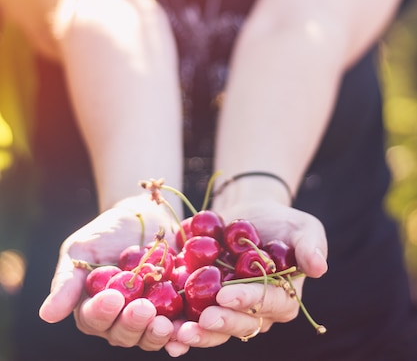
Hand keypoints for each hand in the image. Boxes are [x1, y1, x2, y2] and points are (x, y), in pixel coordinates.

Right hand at [39, 196, 183, 352]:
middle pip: (121, 334)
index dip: (102, 312)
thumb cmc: (107, 231)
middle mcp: (118, 319)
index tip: (113, 297)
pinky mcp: (172, 309)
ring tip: (164, 324)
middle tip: (143, 309)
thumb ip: (67, 280)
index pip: (92, 318)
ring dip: (155, 334)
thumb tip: (47, 315)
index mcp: (92, 307)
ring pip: (148, 336)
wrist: (144, 216)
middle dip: (132, 324)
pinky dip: (180, 334)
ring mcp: (146, 317)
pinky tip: (185, 332)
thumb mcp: (81, 248)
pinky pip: (176, 328)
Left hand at [167, 201, 326, 353]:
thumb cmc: (281, 221)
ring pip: (215, 330)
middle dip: (221, 323)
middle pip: (241, 324)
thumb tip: (320, 267)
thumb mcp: (302, 226)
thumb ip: (311, 245)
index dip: (248, 300)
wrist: (248, 212)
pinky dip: (177, 325)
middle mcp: (256, 312)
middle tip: (202, 319)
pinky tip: (161, 327)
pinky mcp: (205, 303)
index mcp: (282, 298)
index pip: (269, 304)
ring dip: (197, 334)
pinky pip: (192, 318)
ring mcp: (229, 310)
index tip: (227, 293)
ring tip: (176, 335)